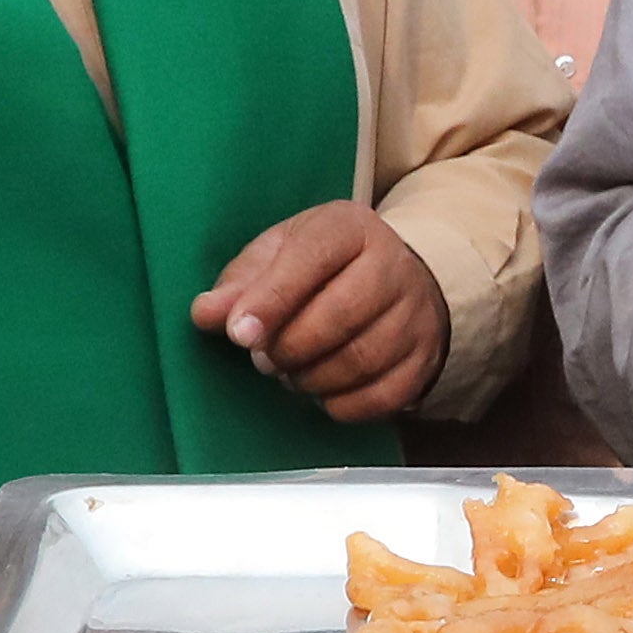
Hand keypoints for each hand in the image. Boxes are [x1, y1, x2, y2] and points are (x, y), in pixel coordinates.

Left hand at [190, 202, 447, 421]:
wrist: (396, 281)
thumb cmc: (322, 267)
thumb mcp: (279, 256)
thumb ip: (240, 283)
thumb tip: (206, 314)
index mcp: (350, 228)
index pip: (311, 258)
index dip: (271, 299)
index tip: (239, 335)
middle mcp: (393, 265)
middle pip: (338, 316)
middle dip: (287, 347)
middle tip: (263, 358)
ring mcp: (416, 314)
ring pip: (360, 360)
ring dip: (310, 378)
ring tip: (289, 371)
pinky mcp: (426, 358)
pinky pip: (383, 396)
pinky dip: (341, 404)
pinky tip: (322, 391)